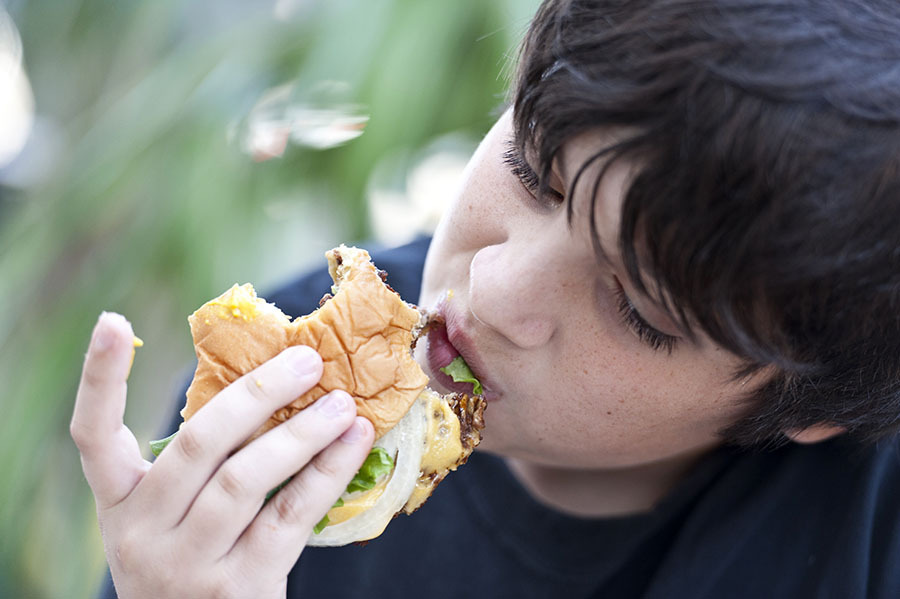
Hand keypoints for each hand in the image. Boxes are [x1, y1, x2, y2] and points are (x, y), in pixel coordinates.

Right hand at [71, 312, 374, 597]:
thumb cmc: (192, 561)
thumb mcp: (173, 517)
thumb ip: (200, 464)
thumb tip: (269, 384)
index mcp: (121, 504)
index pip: (93, 437)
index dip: (99, 379)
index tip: (112, 321)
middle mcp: (143, 531)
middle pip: (197, 445)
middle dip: (256, 395)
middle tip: (306, 360)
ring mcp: (189, 562)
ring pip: (246, 479)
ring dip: (301, 433)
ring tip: (342, 402)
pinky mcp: (240, 585)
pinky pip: (290, 515)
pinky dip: (327, 472)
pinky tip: (355, 441)